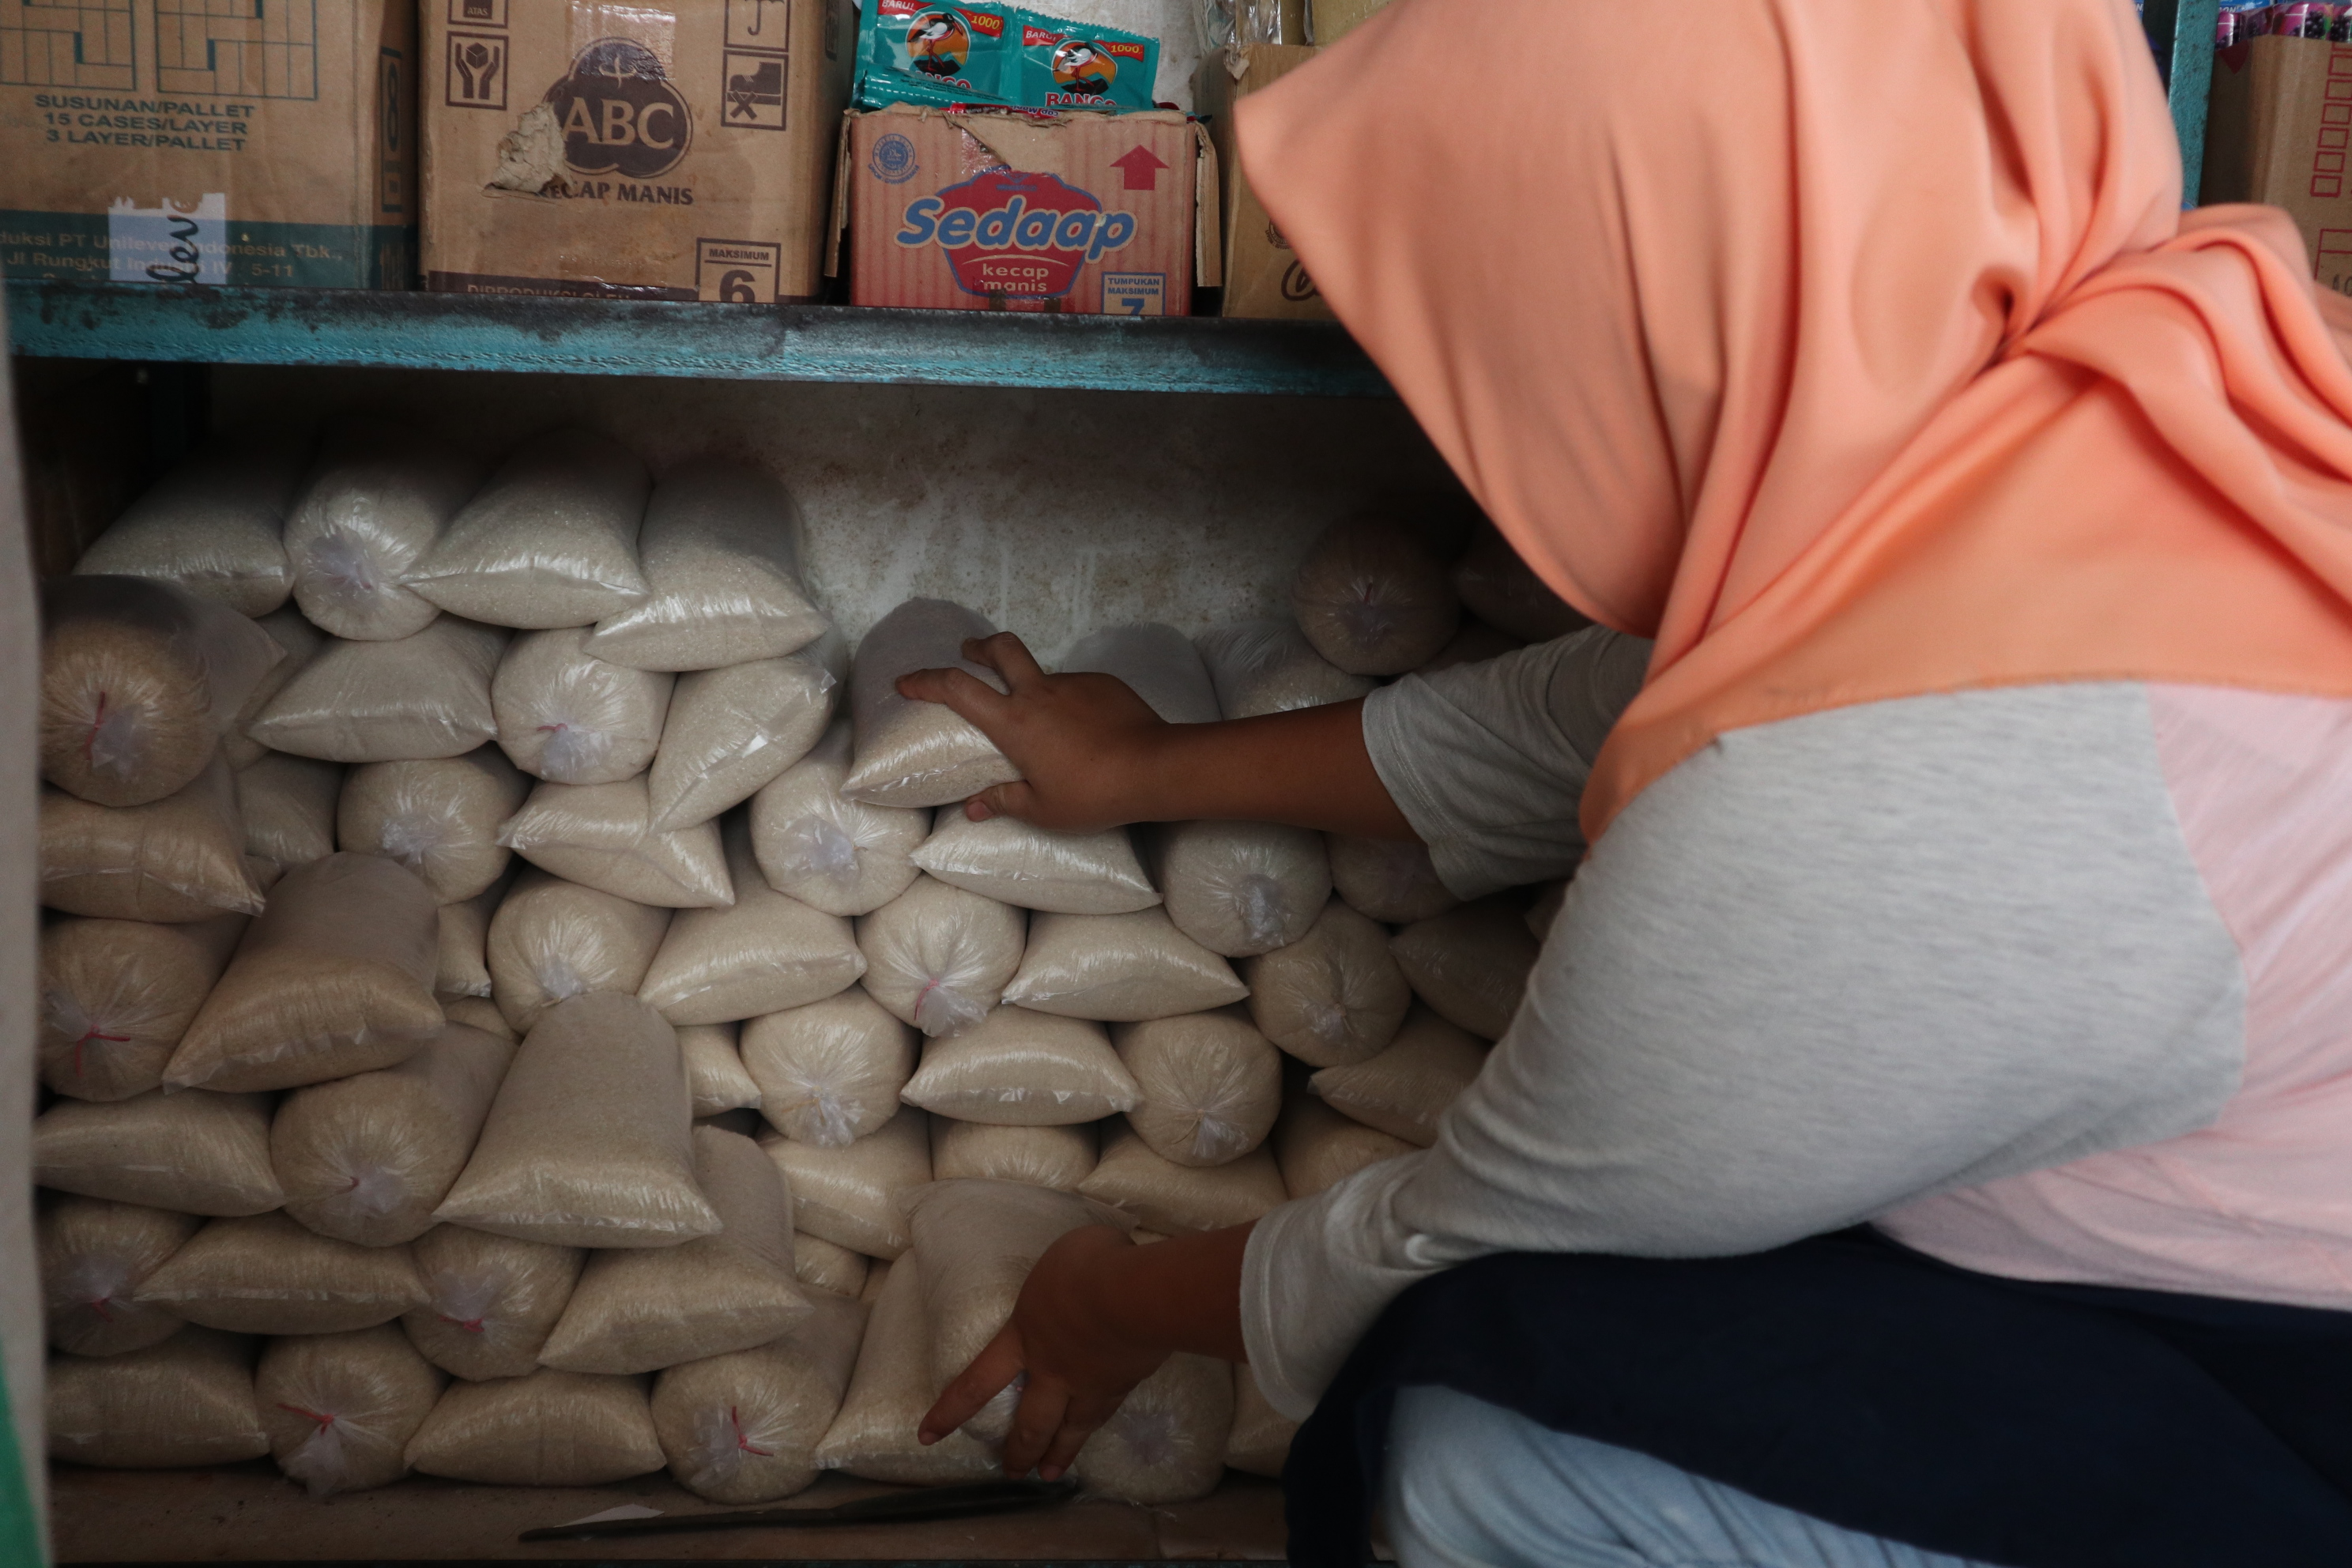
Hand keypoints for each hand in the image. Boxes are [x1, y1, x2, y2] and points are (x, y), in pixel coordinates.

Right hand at [897, 633, 1169, 830]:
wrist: (1155, 767)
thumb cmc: (1093, 793)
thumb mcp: (1043, 809)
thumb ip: (1004, 802)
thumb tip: (972, 809)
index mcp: (1014, 722)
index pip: (957, 689)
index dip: (926, 680)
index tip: (906, 681)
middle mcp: (1038, 693)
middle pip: (1000, 648)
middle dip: (978, 646)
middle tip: (969, 652)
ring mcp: (1073, 683)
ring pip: (1042, 673)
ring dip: (1032, 686)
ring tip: (1044, 722)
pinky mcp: (1103, 683)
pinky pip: (1076, 688)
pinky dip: (1069, 704)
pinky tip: (1084, 730)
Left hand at [919, 1226, 1164, 1479]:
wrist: (1138, 1296)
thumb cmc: (1090, 1267)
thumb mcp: (1061, 1259)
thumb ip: (1061, 1276)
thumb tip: (1077, 1271)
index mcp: (1023, 1336)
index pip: (976, 1382)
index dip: (950, 1411)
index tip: (928, 1437)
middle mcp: (1051, 1371)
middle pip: (1028, 1424)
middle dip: (1018, 1451)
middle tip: (1012, 1473)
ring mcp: (1089, 1385)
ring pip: (1068, 1431)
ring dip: (1058, 1455)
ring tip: (1050, 1475)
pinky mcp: (1123, 1386)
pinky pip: (1104, 1415)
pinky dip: (1095, 1429)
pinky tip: (1095, 1433)